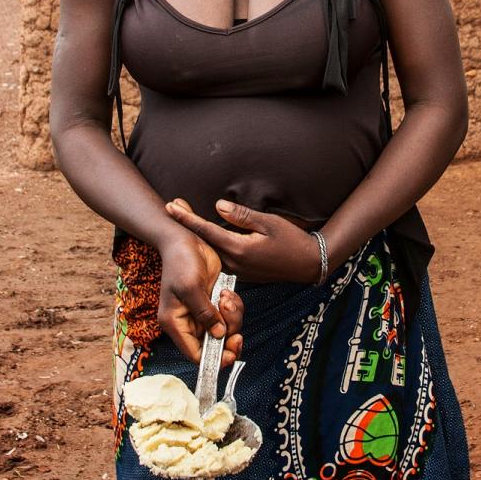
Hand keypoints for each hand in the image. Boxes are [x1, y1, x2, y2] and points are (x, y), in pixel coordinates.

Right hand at [157, 230, 243, 367]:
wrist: (186, 239)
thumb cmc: (181, 261)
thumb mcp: (190, 287)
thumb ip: (204, 313)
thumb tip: (219, 335)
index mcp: (175, 323)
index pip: (194, 354)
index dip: (213, 359)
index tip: (230, 354)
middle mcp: (189, 322)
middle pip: (214, 345)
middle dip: (228, 337)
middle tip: (237, 333)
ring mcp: (203, 313)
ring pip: (226, 330)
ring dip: (233, 317)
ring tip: (226, 298)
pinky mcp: (214, 303)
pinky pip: (231, 314)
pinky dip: (234, 306)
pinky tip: (227, 292)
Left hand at [164, 197, 322, 284]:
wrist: (309, 264)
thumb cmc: (292, 240)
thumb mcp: (269, 223)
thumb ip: (241, 216)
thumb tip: (218, 206)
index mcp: (238, 249)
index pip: (206, 230)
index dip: (186, 218)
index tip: (171, 206)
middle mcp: (233, 263)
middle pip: (203, 242)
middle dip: (186, 224)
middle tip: (172, 206)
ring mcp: (236, 270)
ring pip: (210, 250)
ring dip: (197, 234)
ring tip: (182, 217)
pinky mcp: (241, 273)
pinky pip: (220, 257)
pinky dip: (209, 244)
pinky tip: (202, 235)